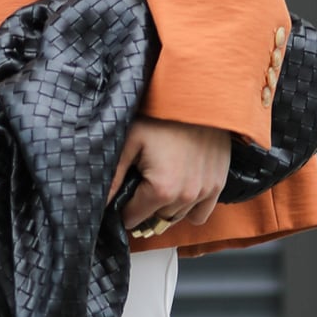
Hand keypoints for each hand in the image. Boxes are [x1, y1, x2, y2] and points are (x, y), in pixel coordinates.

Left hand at [106, 116, 232, 241]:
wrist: (198, 96)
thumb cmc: (163, 115)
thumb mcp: (130, 140)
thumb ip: (113, 177)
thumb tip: (98, 204)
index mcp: (162, 189)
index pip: (133, 219)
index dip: (123, 209)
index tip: (122, 194)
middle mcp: (186, 196)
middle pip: (154, 220)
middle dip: (143, 207)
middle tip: (138, 183)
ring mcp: (205, 192)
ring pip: (175, 218)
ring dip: (164, 208)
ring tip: (158, 182)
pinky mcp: (218, 185)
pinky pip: (200, 215)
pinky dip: (188, 208)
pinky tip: (178, 191)